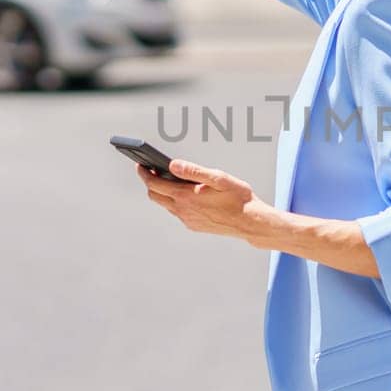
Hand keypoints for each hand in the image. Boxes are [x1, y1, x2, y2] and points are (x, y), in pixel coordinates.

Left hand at [137, 159, 266, 239]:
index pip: (154, 184)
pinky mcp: (194, 225)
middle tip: (150, 170)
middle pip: (155, 196)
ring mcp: (187, 220)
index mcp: (186, 197)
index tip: (140, 165)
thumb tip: (172, 165)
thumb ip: (193, 171)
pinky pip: (177, 213)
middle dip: (150, 182)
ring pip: (165, 205)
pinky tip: (184, 194)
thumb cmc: (238, 198)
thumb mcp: (218, 178)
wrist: (250, 222)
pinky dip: (174, 202)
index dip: (144, 174)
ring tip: (167, 179)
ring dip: (162, 193)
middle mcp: (183, 211)